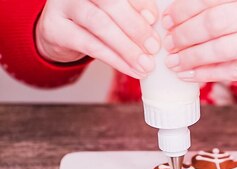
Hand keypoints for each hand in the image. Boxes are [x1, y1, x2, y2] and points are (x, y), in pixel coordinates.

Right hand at [35, 0, 160, 78]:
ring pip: (99, 24)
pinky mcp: (56, 29)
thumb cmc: (95, 19)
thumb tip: (153, 22)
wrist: (59, 32)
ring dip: (127, 47)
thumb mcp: (114, 12)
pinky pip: (90, 45)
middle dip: (136, 27)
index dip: (140, 4)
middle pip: (110, 3)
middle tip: (154, 47)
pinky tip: (131, 69)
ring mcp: (63, 6)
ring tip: (145, 64)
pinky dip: (115, 60)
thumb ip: (132, 12)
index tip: (155, 20)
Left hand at [162, 0, 236, 81]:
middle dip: (186, 34)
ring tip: (174, 61)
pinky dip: (211, 74)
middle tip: (167, 41)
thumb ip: (230, 0)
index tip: (167, 17)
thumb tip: (187, 6)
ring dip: (194, 57)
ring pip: (227, 51)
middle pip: (218, 24)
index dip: (187, 8)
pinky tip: (193, 74)